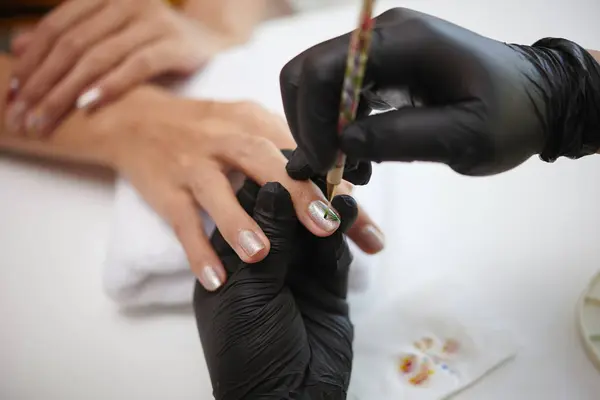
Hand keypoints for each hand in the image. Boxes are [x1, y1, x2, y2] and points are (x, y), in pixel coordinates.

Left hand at [6, 0, 231, 135]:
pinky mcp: (175, 44)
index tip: (13, 92)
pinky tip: (88, 104)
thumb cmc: (151, 39)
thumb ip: (68, 35)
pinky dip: (111, 85)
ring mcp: (152, 21)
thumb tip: (18, 45)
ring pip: (98, 57)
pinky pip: (137, 66)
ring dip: (67, 90)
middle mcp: (125, 2)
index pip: (56, 28)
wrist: (208, 39)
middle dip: (43, 83)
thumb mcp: (107, 33)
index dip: (31, 60)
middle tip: (24, 115)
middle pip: (72, 44)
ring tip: (46, 117)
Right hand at [92, 87, 382, 289]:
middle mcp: (225, 138)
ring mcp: (193, 164)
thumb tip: (341, 188)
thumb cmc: (206, 128)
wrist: (135, 120)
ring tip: (263, 256)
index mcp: (255, 122)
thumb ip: (288, 153)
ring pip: (216, 188)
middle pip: (264, 160)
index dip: (338, 188)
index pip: (304, 154)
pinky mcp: (165, 189)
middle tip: (330, 229)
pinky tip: (216, 279)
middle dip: (298, 194)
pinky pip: (181, 221)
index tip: (368, 228)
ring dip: (240, 221)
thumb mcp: (248, 125)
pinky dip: (197, 250)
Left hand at [194, 180, 355, 398]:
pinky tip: (348, 215)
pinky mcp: (327, 285)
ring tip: (340, 191)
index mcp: (232, 258)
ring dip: (327, 210)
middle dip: (304, 194)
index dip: (269, 184)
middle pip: (286, 214)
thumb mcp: (249, 290)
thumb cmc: (248, 347)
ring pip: (314, 229)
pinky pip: (335, 253)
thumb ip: (266, 239)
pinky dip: (344, 233)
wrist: (286, 397)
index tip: (289, 158)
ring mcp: (298, 271)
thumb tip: (273, 187)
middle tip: (324, 168)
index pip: (249, 210)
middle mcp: (265, 259)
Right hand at [280, 7, 596, 181]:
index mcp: (404, 41)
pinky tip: (361, 159)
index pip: (326, 67)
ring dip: (323, 131)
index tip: (325, 162)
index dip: (313, 118)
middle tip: (328, 168)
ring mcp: (380, 51)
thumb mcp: (465, 135)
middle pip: (310, 71)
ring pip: (319, 85)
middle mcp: (382, 37)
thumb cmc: (511, 115)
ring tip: (353, 170)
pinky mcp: (382, 71)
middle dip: (309, 124)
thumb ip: (402, 137)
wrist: (536, 100)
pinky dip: (339, 130)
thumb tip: (343, 143)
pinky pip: (339, 96)